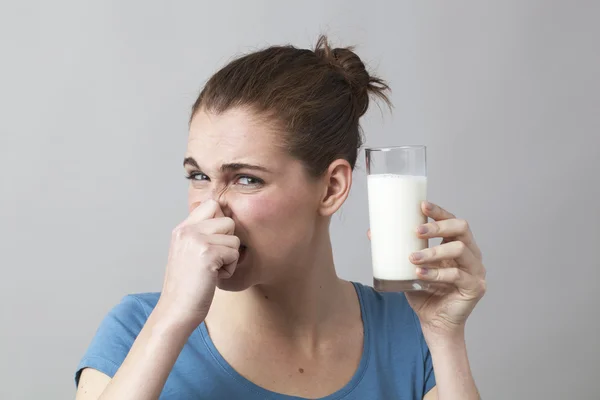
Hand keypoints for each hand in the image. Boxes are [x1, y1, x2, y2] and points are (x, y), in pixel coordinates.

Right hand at [158, 199, 239, 325]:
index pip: (212, 205)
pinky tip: (213, 278)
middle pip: (227, 221)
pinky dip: (229, 269)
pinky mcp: (207, 254)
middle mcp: (187, 230)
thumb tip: (227, 221)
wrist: (175, 311)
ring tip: (212, 270)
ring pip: (234, 239)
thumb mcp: (188, 253)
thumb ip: (201, 235)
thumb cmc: (187, 287)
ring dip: (230, 258)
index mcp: (182, 229)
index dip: (221, 224)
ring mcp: (196, 240)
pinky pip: (234, 253)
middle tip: (214, 260)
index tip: (215, 244)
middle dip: (228, 242)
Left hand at [368, 201, 485, 337]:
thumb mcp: (409, 267)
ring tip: (412, 258)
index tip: (421, 205)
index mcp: (458, 244)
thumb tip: (371, 232)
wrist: (434, 323)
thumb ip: (396, 251)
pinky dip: (436, 274)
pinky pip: (456, 275)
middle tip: (415, 230)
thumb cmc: (423, 292)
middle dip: (437, 226)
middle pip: (461, 229)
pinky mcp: (475, 287)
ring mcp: (476, 270)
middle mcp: (471, 254)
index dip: (439, 211)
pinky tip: (420, 275)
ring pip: (459, 249)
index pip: (452, 220)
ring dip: (433, 252)